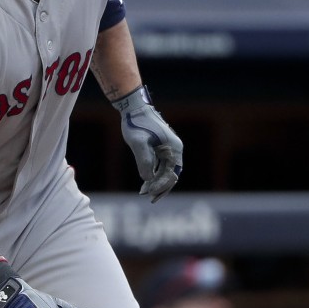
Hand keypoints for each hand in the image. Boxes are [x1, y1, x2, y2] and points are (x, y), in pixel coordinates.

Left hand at [112, 85, 182, 202]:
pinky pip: (160, 166)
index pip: (172, 173)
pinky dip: (153, 175)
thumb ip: (144, 160)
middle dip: (161, 187)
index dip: (162, 185)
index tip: (149, 192)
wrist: (134, 108)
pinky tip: (145, 183)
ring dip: (156, 183)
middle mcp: (174, 149)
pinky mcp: (160, 148)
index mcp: (174, 148)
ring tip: (144, 193)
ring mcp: (168, 149)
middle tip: (149, 198)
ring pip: (165, 171)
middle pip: (171, 174)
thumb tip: (147, 178)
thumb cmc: (136, 123)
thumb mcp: (138, 142)